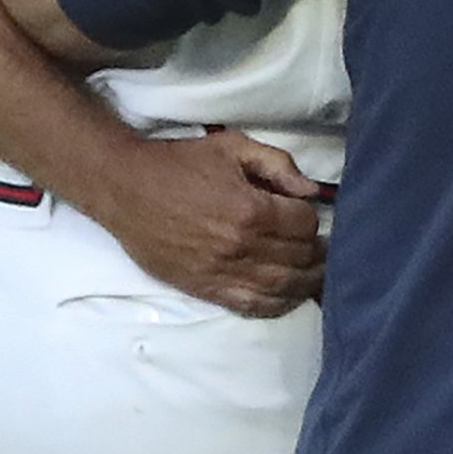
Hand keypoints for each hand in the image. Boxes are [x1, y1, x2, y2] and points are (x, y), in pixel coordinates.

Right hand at [92, 129, 324, 318]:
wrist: (127, 189)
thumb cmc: (180, 163)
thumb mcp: (232, 147)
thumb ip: (277, 164)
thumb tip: (311, 190)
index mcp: (251, 209)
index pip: (304, 225)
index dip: (312, 218)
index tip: (306, 213)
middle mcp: (241, 247)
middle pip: (299, 259)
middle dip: (318, 253)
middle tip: (325, 247)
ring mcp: (224, 273)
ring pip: (283, 288)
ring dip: (307, 283)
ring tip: (317, 273)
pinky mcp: (207, 290)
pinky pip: (253, 306)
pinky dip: (278, 305)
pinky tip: (290, 296)